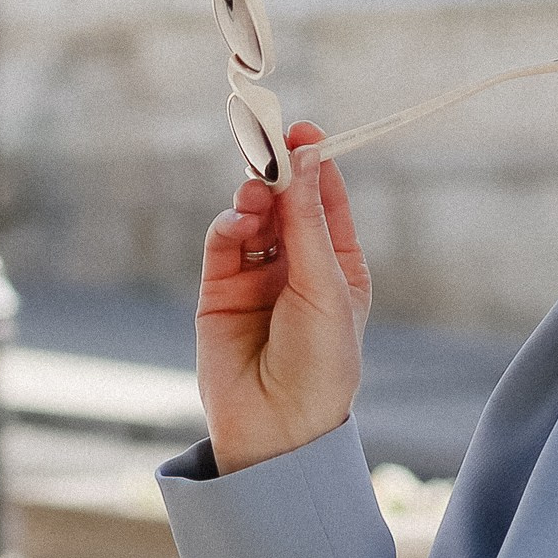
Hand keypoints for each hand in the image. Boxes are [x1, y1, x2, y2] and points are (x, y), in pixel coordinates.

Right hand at [196, 125, 371, 470]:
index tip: (303, 131)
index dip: (314, 164)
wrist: (278, 426)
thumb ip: (308, 221)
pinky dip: (228, 224)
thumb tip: (304, 158)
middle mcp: (297, 267)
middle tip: (267, 141)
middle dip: (277, 172)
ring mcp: (257, 277)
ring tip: (254, 190)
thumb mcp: (325, 285)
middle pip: (285, 202)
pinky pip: (223, 242)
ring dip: (253, 196)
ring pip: (252, 216)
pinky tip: (238, 221)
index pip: (326, 200)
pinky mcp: (219, 290)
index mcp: (338, 265)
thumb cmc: (320, 363)